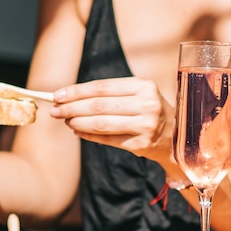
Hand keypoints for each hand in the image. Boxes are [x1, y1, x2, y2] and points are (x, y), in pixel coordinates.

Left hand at [50, 77, 173, 162]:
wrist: (176, 137)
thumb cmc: (149, 112)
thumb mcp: (138, 95)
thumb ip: (109, 95)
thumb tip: (70, 97)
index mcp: (144, 86)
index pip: (102, 87)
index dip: (77, 91)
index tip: (57, 95)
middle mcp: (147, 104)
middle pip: (99, 105)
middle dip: (72, 108)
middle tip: (54, 110)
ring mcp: (146, 125)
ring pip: (102, 123)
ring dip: (78, 122)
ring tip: (65, 121)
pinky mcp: (142, 144)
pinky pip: (108, 139)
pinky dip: (89, 135)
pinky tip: (78, 131)